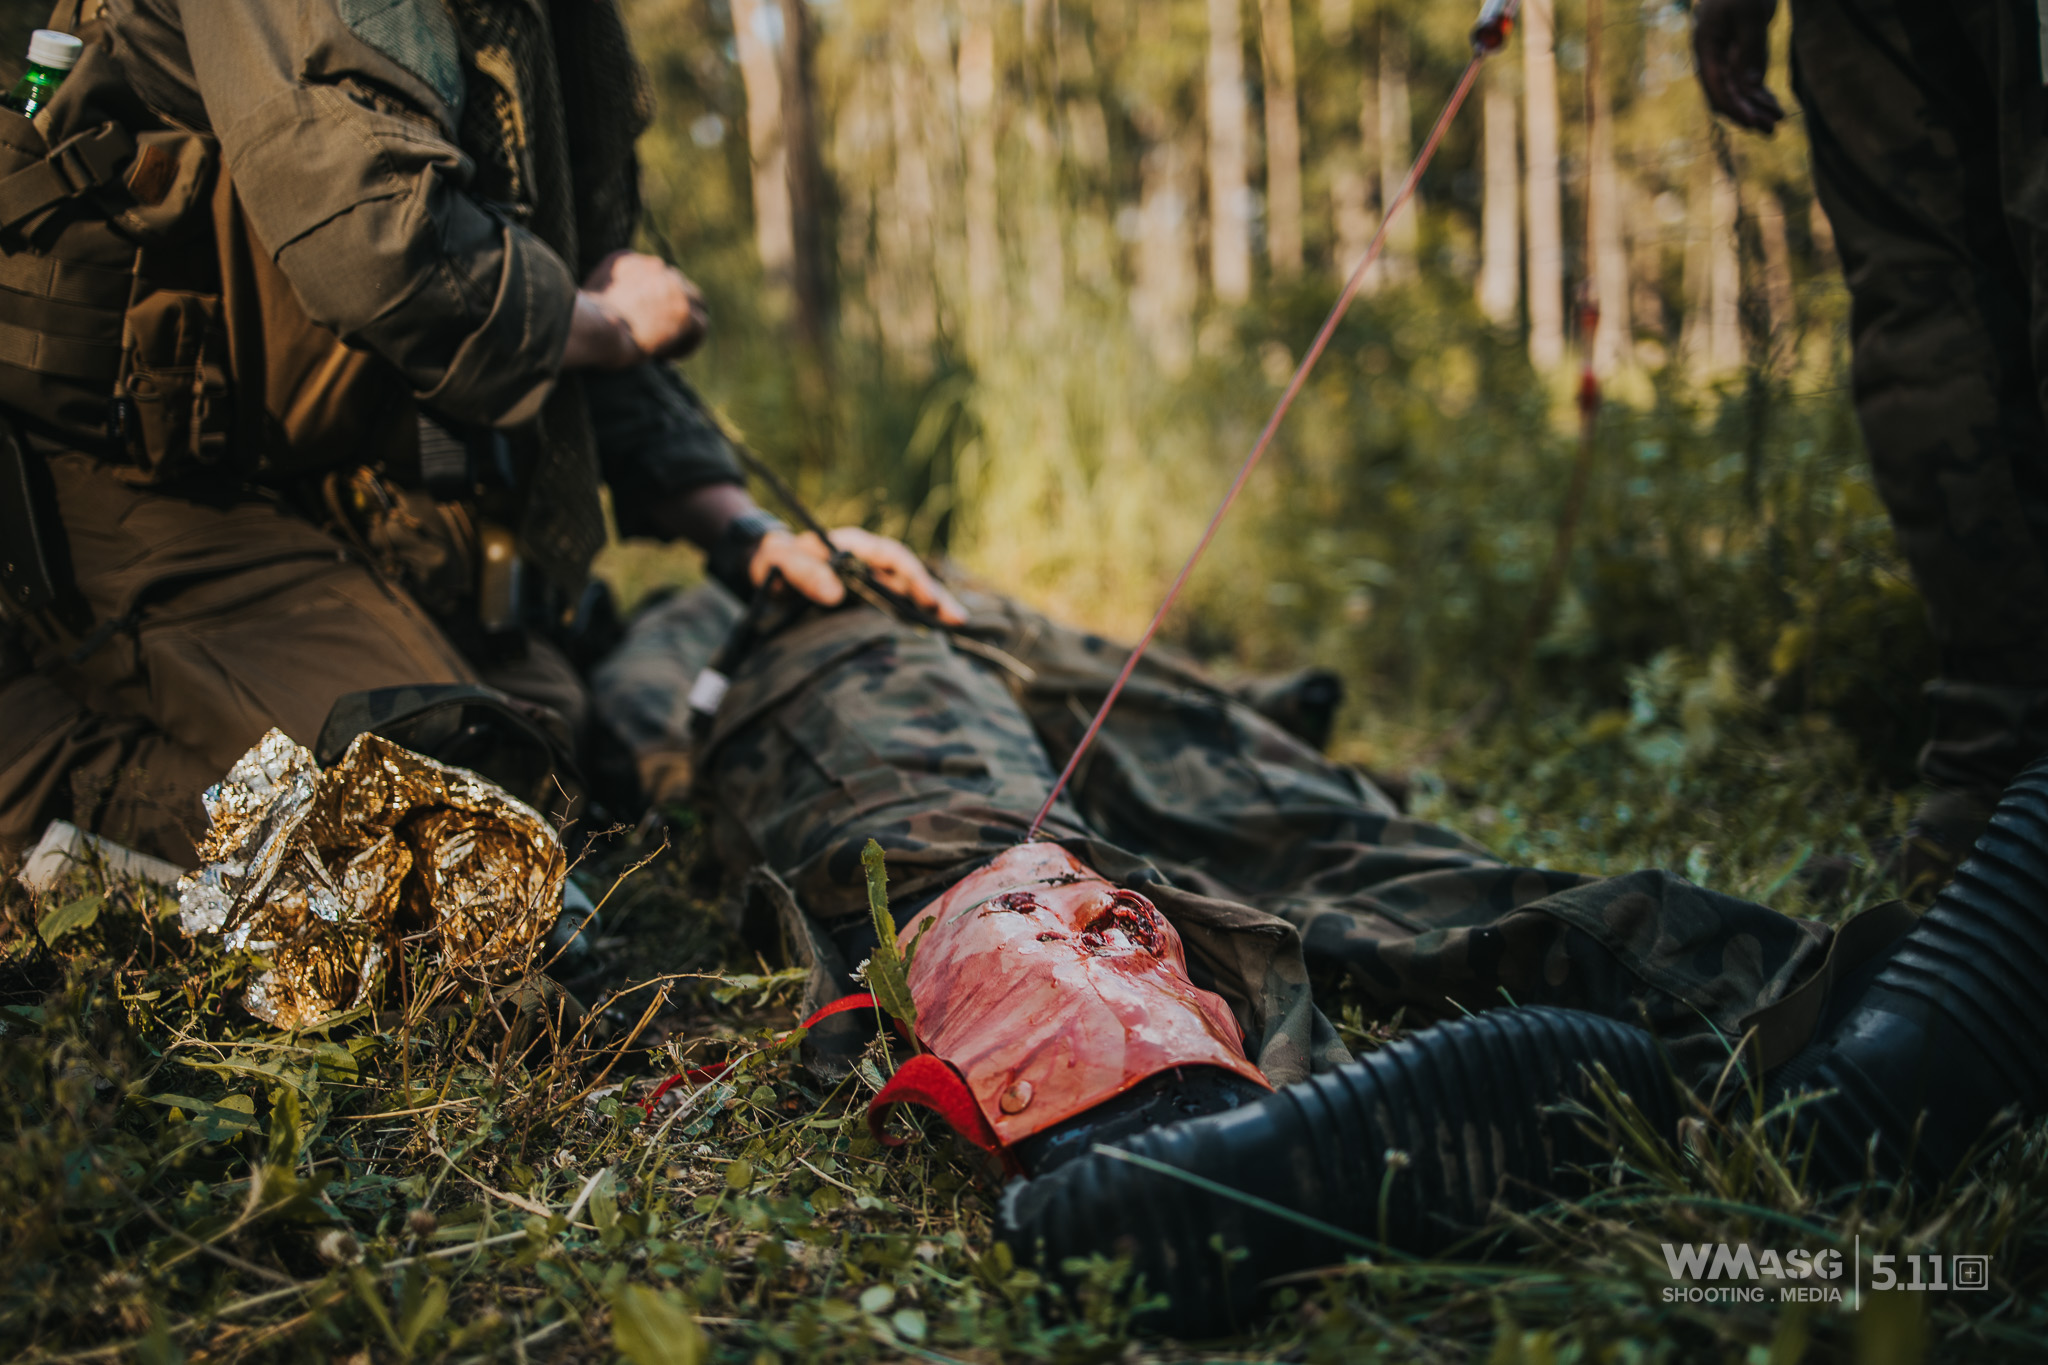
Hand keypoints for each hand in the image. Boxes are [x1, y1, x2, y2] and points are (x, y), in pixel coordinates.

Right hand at [562, 250, 707, 369]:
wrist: (591, 329)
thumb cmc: (582, 323)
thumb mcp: (590, 299)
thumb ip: (610, 294)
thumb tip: (621, 313)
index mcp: (627, 260)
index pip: (653, 276)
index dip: (651, 301)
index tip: (640, 324)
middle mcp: (653, 266)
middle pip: (678, 286)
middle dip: (672, 310)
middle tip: (659, 338)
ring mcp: (672, 286)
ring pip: (695, 304)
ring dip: (684, 326)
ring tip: (665, 350)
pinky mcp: (683, 310)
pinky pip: (701, 326)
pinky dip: (689, 343)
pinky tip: (667, 358)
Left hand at [750, 526, 967, 625]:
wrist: (765, 568)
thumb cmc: (774, 558)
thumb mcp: (780, 560)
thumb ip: (803, 572)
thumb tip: (833, 592)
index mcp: (855, 546)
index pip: (894, 557)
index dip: (914, 576)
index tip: (927, 598)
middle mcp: (869, 563)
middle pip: (910, 577)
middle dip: (935, 596)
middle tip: (958, 619)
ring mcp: (870, 583)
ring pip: (906, 594)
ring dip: (930, 610)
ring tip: (955, 628)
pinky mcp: (864, 603)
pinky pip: (893, 610)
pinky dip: (911, 622)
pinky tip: (929, 640)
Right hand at [1693, 0, 1782, 133]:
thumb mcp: (1750, 16)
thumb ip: (1750, 50)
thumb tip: (1751, 87)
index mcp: (1707, 49)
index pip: (1717, 87)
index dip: (1733, 107)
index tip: (1750, 122)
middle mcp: (1714, 60)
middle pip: (1728, 95)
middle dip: (1748, 114)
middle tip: (1770, 130)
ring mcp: (1727, 60)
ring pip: (1740, 93)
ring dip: (1758, 109)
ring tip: (1778, 122)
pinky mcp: (1741, 58)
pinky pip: (1749, 83)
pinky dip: (1762, 96)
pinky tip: (1775, 108)